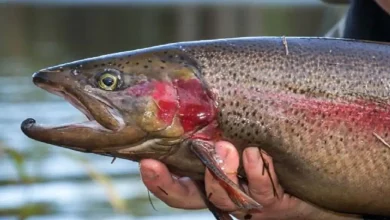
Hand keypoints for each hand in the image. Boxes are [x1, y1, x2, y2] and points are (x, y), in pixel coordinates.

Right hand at [139, 141, 359, 219]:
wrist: (320, 179)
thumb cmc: (275, 149)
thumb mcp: (243, 132)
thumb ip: (219, 123)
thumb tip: (193, 88)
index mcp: (212, 176)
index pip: (177, 184)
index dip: (158, 180)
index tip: (146, 162)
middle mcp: (226, 192)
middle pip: (189, 199)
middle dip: (172, 185)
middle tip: (156, 163)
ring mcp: (250, 201)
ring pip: (225, 197)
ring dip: (222, 173)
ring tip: (227, 148)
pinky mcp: (277, 204)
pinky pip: (264, 193)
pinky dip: (258, 173)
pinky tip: (256, 154)